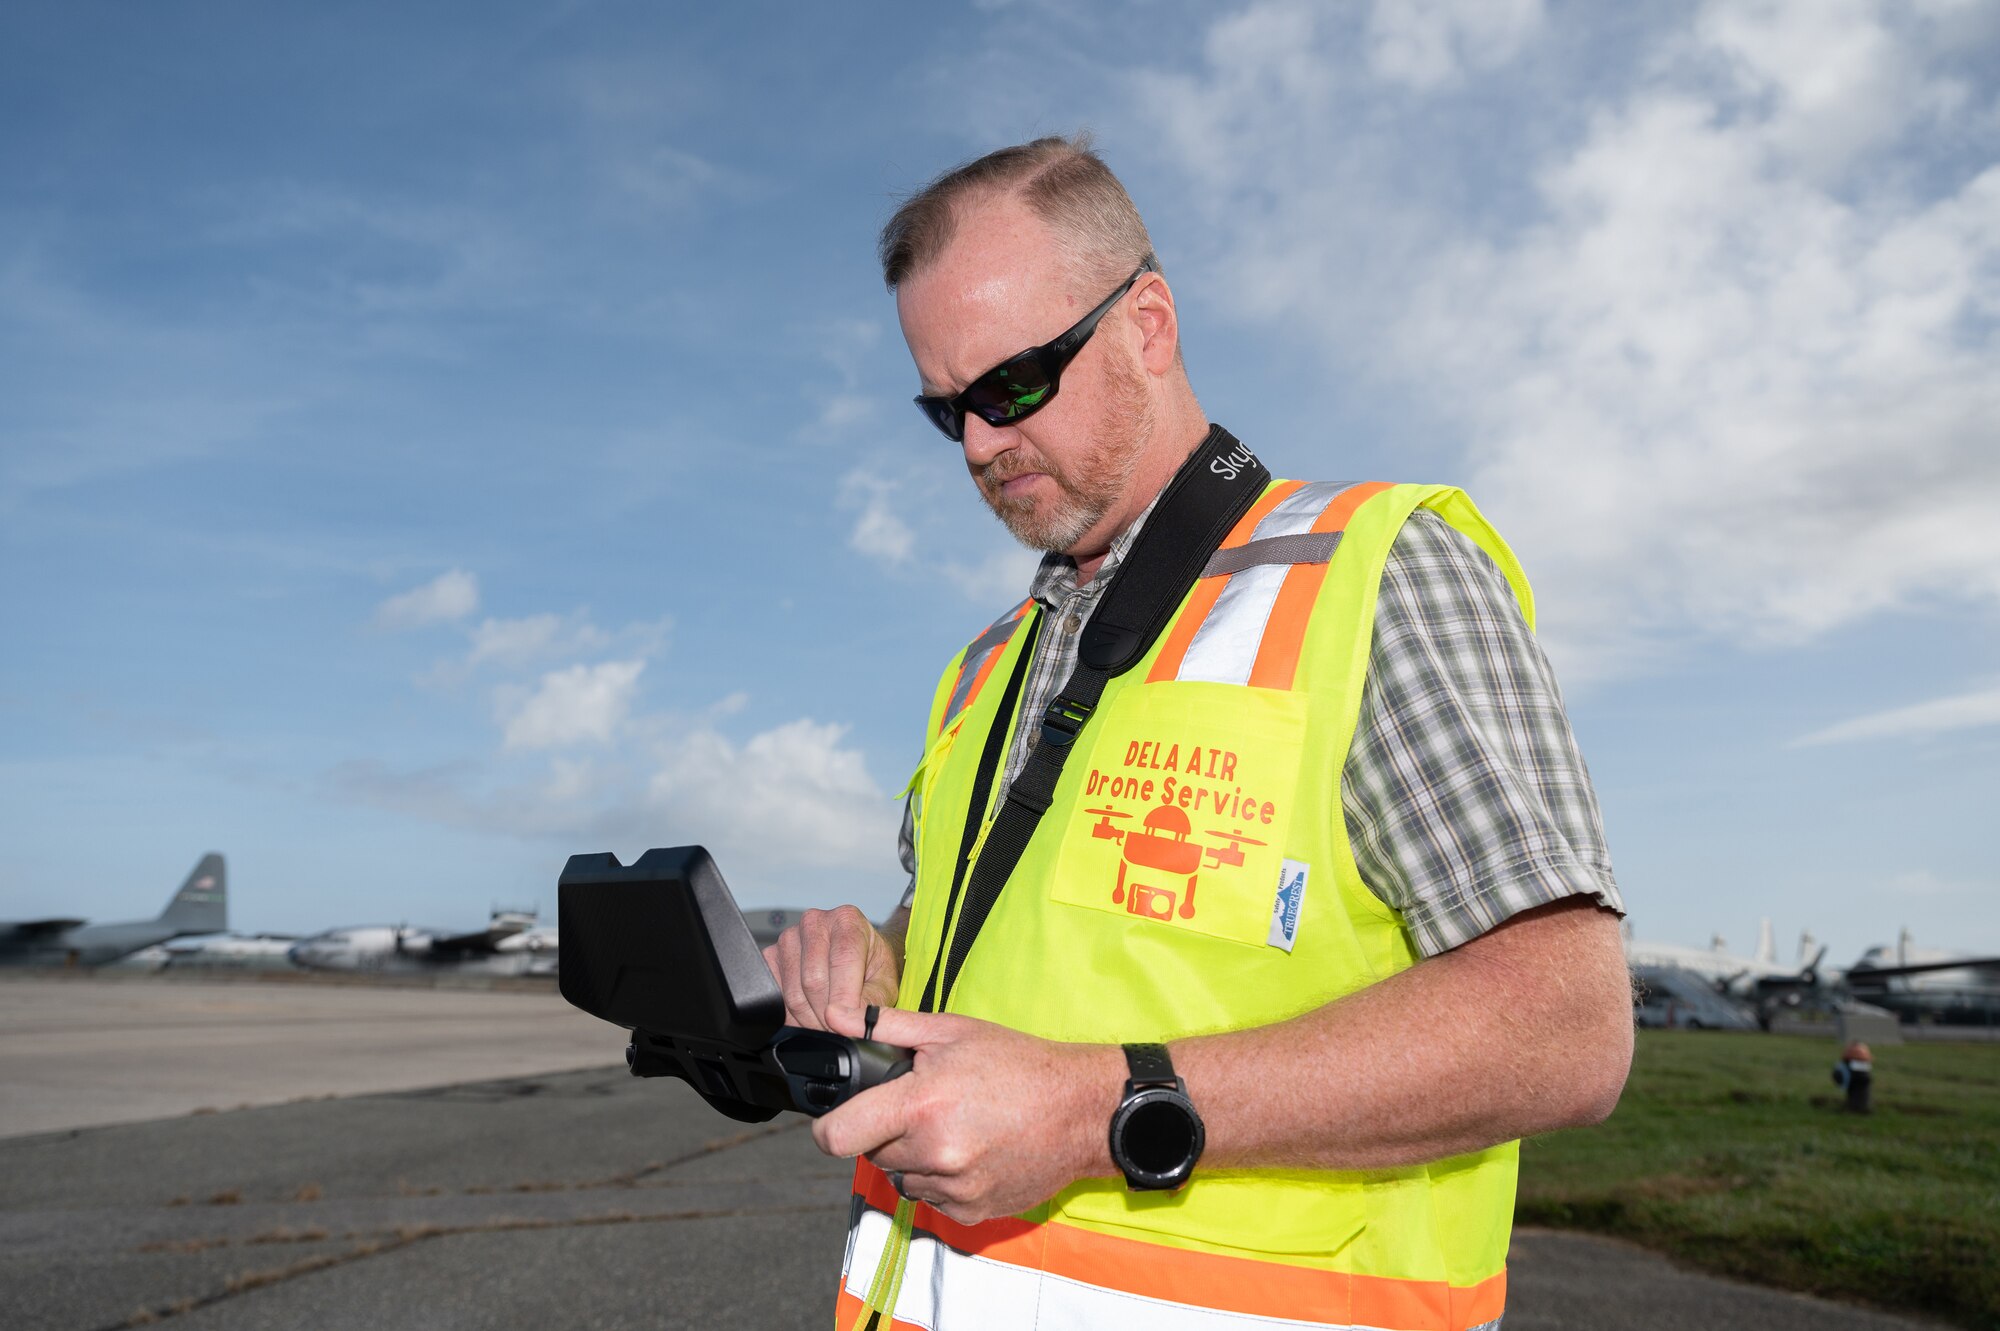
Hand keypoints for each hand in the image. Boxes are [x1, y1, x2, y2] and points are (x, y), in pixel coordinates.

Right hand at [762, 906, 899, 1031]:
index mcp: (846, 920)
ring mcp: (787, 938)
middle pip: (814, 981)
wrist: (857, 961)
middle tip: (841, 1028)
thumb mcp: (884, 986)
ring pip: (793, 994)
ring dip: (811, 1020)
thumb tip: (849, 1023)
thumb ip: (871, 1004)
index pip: (842, 960)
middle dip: (828, 1016)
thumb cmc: (872, 969)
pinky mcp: (769, 957)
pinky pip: (775, 998)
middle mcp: (814, 922)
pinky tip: (811, 1012)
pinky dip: (793, 1016)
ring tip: (829, 1022)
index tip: (848, 1024)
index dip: (844, 998)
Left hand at [811, 1005, 1121, 1225]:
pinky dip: (943, 1180)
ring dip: (914, 1158)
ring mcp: (954, 1188)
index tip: (838, 1120)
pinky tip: (972, 1152)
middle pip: (872, 1153)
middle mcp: (934, 1154)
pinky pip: (934, 1200)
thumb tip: (836, 1015)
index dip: (828, 1128)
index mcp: (921, 1106)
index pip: (837, 1136)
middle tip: (922, 1108)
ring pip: (903, 1178)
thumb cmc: (1018, 1064)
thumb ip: (886, 1026)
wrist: (1081, 1110)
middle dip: (886, 1132)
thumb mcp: (952, 1031)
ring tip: (952, 1128)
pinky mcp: (972, 1212)